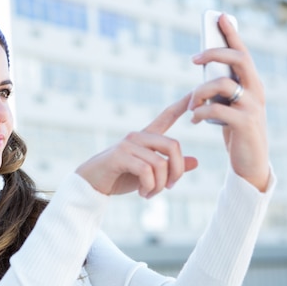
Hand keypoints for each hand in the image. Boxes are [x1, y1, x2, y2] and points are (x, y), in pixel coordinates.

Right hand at [76, 96, 197, 196]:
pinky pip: (146, 171)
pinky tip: (143, 193)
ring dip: (160, 185)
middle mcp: (138, 137)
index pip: (166, 116)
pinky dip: (149, 187)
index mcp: (146, 138)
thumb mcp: (149, 174)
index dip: (181, 105)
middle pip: (173, 146)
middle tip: (170, 187)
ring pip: (160, 163)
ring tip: (151, 194)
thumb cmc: (120, 177)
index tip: (194, 91)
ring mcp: (128, 145)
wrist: (91, 184)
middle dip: (177, 171)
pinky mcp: (120, 156)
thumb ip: (169, 168)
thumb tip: (195, 162)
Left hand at [189, 14, 269, 191]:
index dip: (232, 34)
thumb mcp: (229, 106)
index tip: (220, 16)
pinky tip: (195, 119)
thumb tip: (203, 67)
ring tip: (191, 105)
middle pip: (239, 59)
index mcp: (253, 84)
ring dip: (200, 91)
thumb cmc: (236, 132)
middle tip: (194, 58)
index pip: (243, 52)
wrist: (250, 163)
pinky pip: (218, 109)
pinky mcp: (245, 124)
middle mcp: (257, 91)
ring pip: (223, 84)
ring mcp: (253, 107)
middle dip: (214, 54)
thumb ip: (222, 88)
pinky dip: (201, 112)